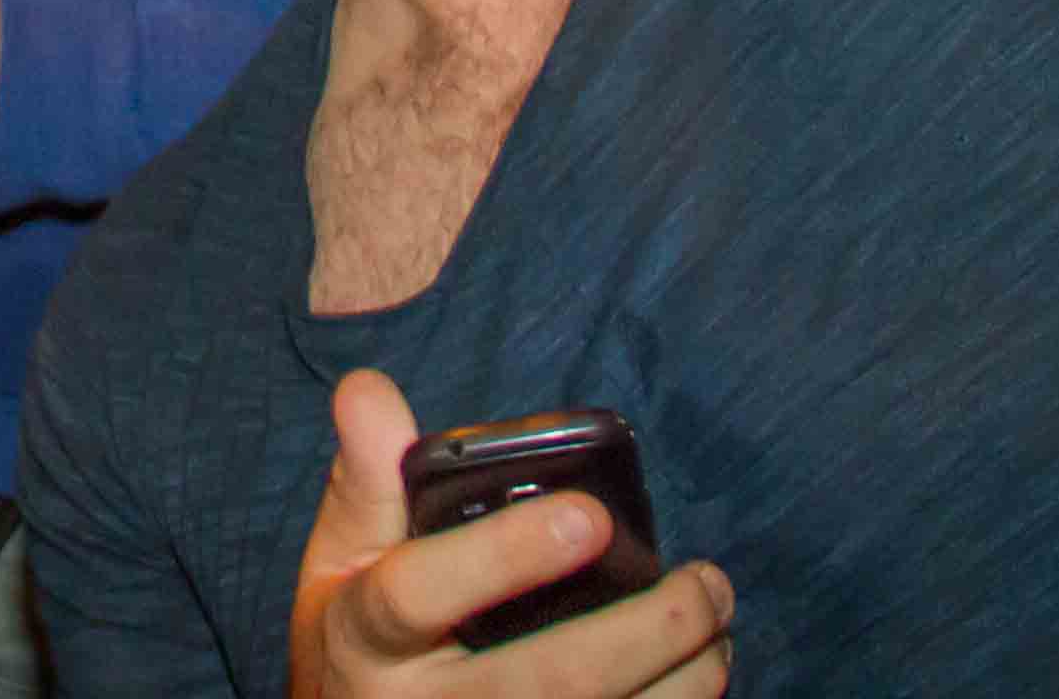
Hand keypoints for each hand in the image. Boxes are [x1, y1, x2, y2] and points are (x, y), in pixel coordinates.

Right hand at [292, 373, 731, 698]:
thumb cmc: (362, 642)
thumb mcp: (341, 559)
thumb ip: (368, 477)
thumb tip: (369, 388)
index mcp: (364, 638)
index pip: (418, 593)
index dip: (504, 555)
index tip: (588, 515)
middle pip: (548, 681)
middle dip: (643, 634)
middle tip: (704, 582)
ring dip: (680, 682)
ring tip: (717, 624)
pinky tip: (699, 677)